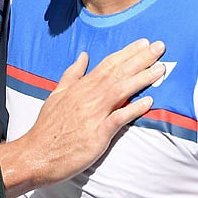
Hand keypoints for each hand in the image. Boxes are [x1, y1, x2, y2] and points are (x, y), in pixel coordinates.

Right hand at [0, 38, 165, 196]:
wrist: (37, 154)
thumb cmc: (47, 127)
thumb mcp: (57, 94)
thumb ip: (72, 74)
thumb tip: (84, 56)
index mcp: (80, 86)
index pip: (108, 64)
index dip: (127, 53)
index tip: (144, 43)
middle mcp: (89, 96)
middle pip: (118, 73)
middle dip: (141, 58)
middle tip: (160, 46)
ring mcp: (93, 114)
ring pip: (121, 91)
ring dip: (142, 79)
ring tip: (160, 69)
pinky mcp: (97, 134)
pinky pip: (119, 118)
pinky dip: (134, 109)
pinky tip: (149, 102)